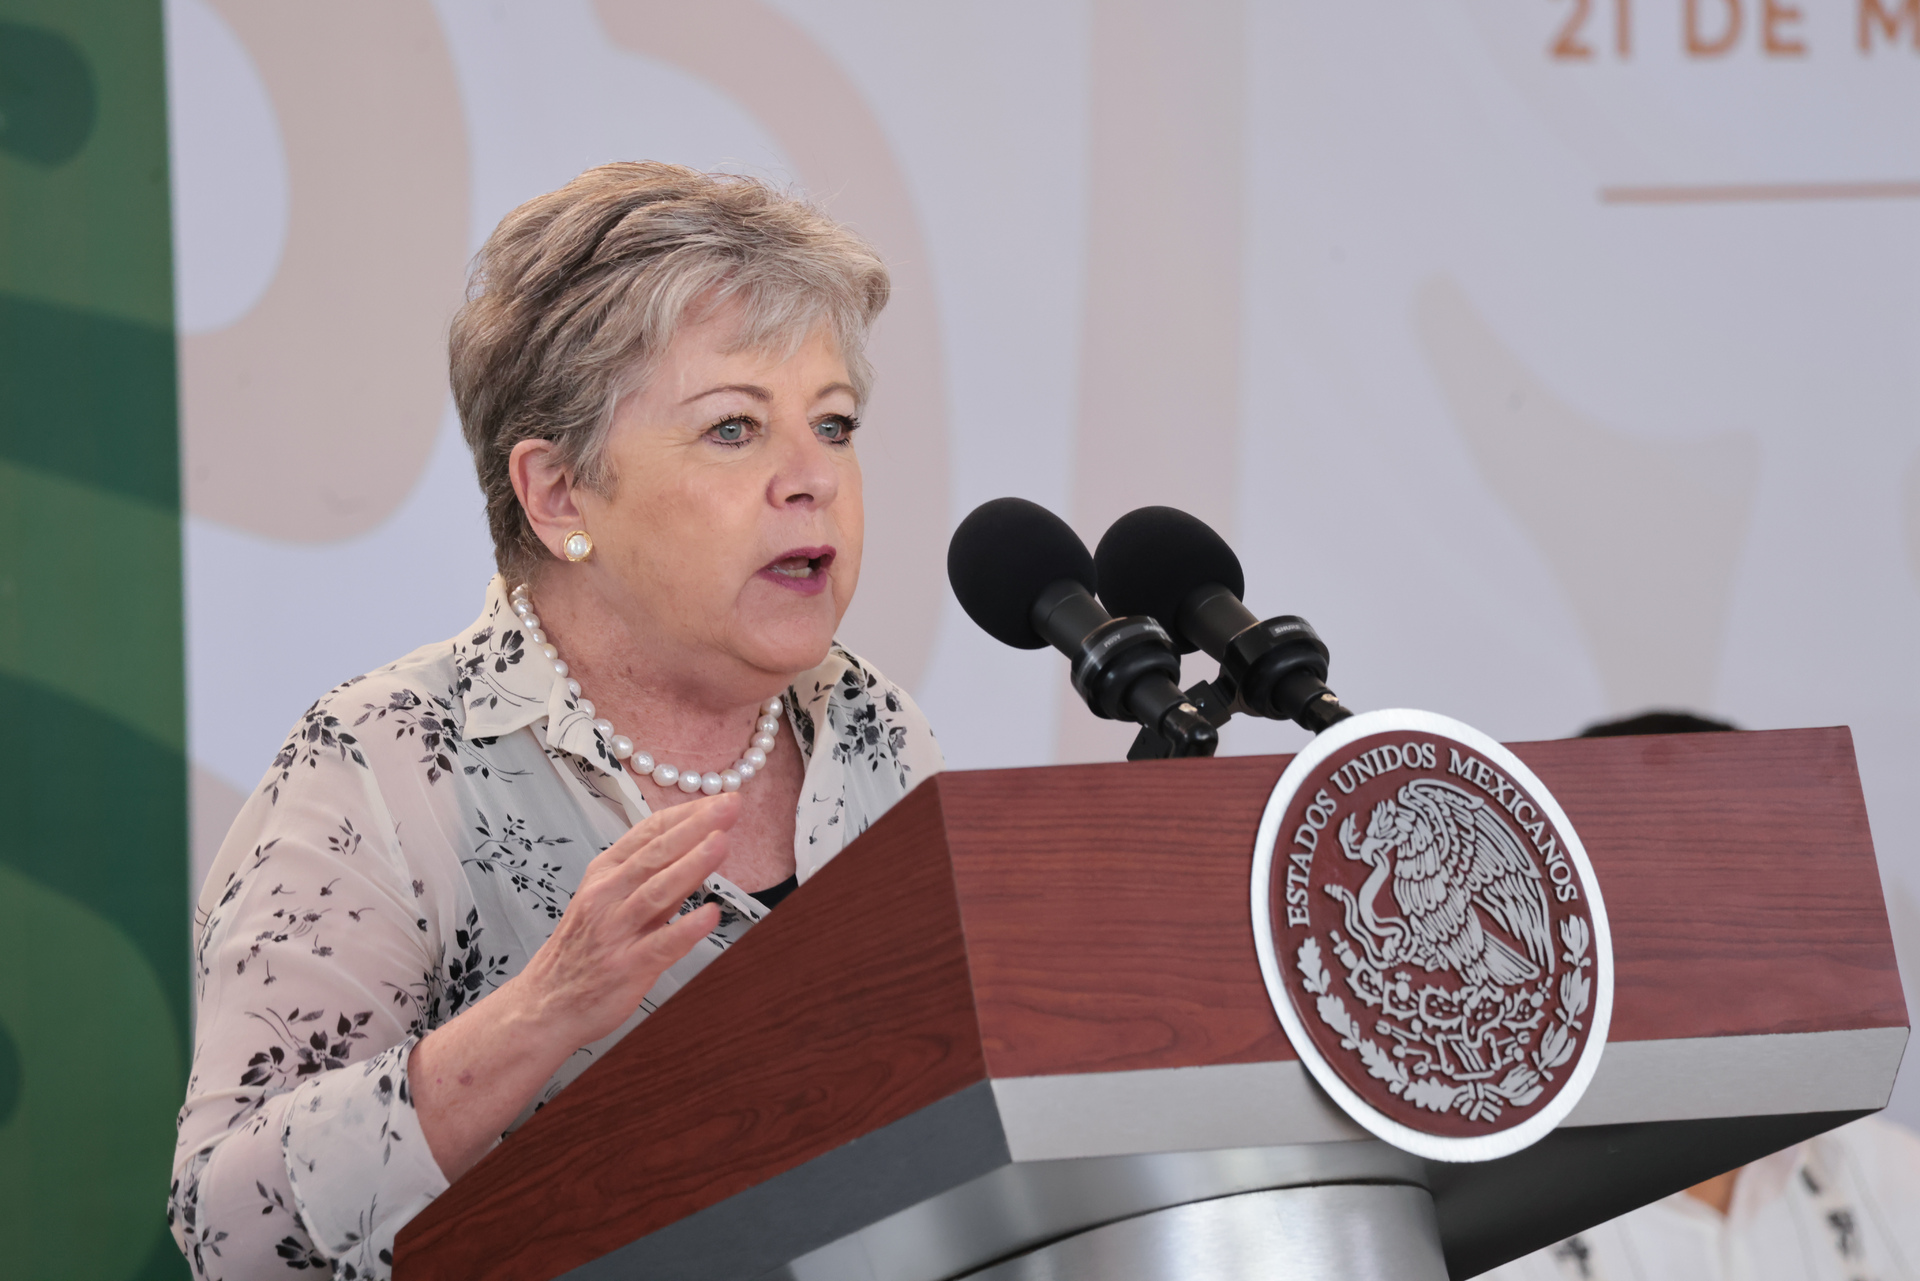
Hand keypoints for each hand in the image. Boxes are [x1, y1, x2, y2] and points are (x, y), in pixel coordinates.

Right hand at [513, 791, 738, 1046]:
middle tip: (730, 805)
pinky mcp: (627, 966)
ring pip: (657, 891)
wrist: (545, 1002)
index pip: (650, 832)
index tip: (721, 799)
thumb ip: (654, 876)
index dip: (688, 814)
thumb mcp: (610, 900)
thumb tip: (699, 847)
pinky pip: (661, 945)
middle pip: (656, 853)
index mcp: (605, 872)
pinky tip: (710, 915)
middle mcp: (608, 895)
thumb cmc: (583, 948)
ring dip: (691, 865)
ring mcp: (615, 930)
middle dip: (695, 826)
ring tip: (721, 842)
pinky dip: (686, 929)